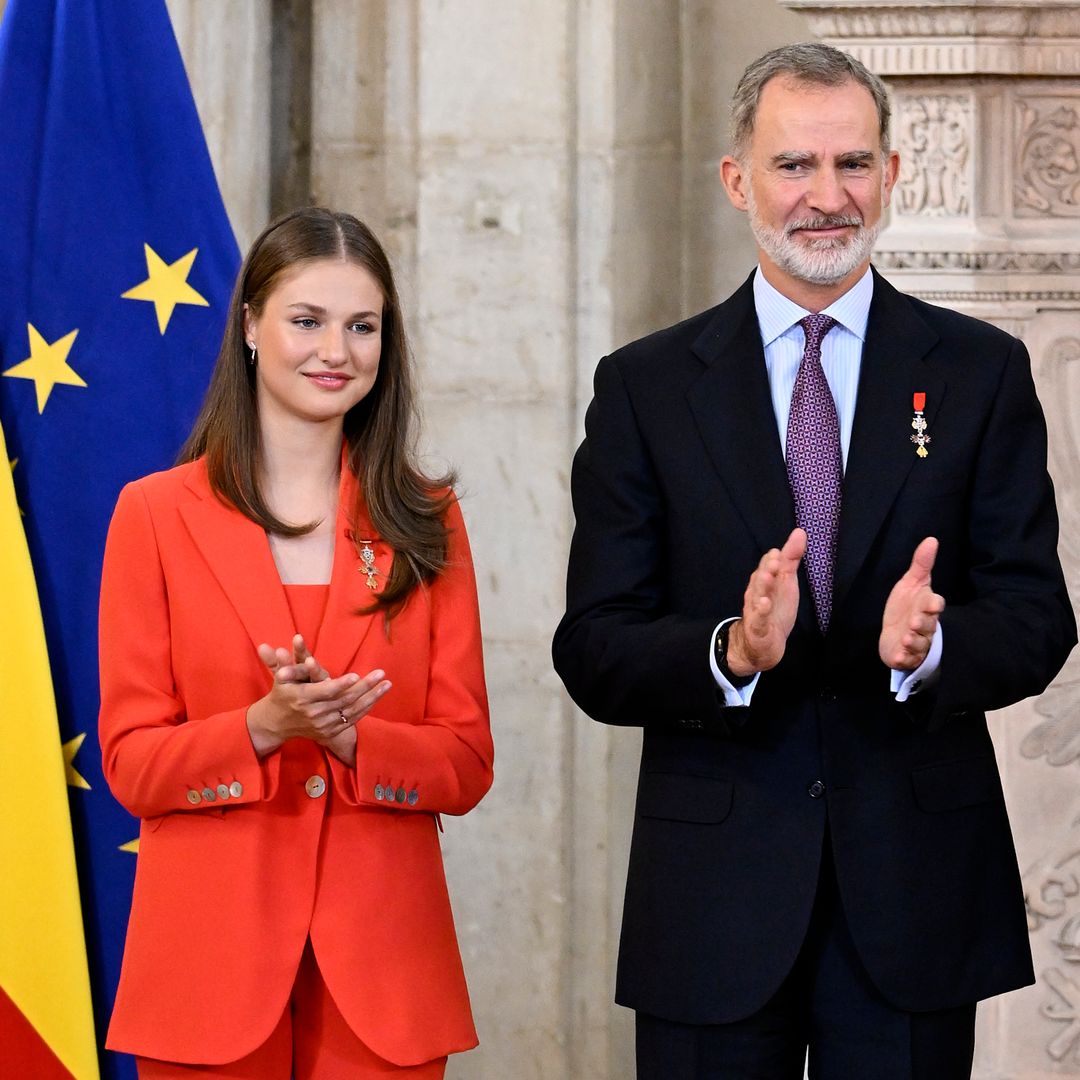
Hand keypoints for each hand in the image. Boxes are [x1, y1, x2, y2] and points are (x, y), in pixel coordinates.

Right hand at [246, 635, 391, 757]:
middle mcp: (313, 713)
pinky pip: (353, 719)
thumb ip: (281, 662)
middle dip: (365, 687)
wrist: (277, 724)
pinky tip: (378, 695)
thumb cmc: (281, 693)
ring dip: (372, 697)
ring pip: (352, 711)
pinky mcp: (331, 732)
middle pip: (344, 700)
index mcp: (301, 698)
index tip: (357, 676)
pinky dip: (367, 707)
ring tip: (387, 683)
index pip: (325, 692)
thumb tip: (272, 646)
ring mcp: (323, 724)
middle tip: (381, 673)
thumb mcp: (280, 676)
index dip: (341, 685)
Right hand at [727, 528, 805, 675]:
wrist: (762, 643)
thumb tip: (800, 531)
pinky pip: (758, 619)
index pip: (768, 566)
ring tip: (769, 576)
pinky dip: (760, 611)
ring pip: (757, 596)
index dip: (774, 559)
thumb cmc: (775, 608)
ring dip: (762, 585)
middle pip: (761, 578)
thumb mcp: (786, 582)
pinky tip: (764, 604)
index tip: (780, 550)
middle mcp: (758, 592)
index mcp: (765, 581)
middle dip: (767, 568)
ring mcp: (756, 610)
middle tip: (775, 558)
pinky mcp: (758, 628)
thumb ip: (791, 558)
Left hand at [879, 537, 944, 670]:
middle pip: (927, 625)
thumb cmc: (907, 606)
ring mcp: (916, 643)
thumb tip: (931, 539)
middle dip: (922, 624)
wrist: (895, 632)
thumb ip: (921, 564)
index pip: (934, 605)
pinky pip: (907, 659)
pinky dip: (904, 658)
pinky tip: (899, 656)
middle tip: (915, 621)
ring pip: (919, 643)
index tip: (932, 602)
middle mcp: (925, 626)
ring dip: (914, 641)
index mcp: (927, 607)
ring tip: (907, 638)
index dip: (933, 604)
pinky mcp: (905, 656)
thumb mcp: (912, 583)